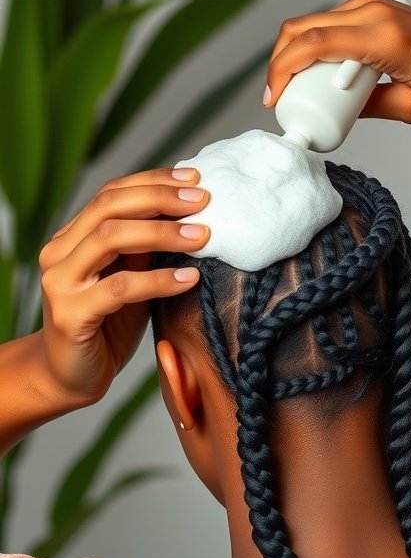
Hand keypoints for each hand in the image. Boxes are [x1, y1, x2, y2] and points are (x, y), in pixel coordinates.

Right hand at [36, 168, 209, 405]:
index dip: (153, 182)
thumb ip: (146, 249)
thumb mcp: (130, 278)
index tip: (194, 179)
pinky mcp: (70, 314)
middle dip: (160, 200)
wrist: (71, 377)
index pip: (111, 194)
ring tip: (202, 237)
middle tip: (203, 201)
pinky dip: (158, 280)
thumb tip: (190, 214)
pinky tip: (189, 279)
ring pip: (111, 238)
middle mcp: (60, 253)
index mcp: (72, 237)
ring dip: (162, 233)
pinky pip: (119, 288)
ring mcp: (61, 282)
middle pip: (109, 207)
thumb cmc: (107, 326)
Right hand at [264, 0, 410, 126]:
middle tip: (276, 98)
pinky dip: (316, 45)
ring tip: (294, 89)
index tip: (273, 100)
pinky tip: (315, 73)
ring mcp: (376, 4)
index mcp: (385, 38)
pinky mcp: (377, 7)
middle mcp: (377, 11)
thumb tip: (330, 112)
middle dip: (280, 62)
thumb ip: (366, 109)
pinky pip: (332, 21)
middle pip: (305, 27)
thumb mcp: (409, 110)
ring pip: (314, 21)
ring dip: (296, 53)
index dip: (283, 71)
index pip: (316, 44)